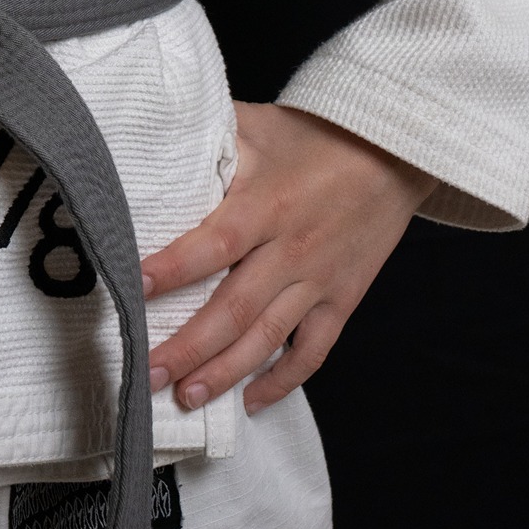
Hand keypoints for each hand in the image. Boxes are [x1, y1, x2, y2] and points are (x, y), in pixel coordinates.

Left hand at [140, 102, 433, 416]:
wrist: (395, 151)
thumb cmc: (319, 135)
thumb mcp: (259, 126)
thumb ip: (210, 138)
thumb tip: (156, 142)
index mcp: (266, 206)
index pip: (212, 245)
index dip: (172, 270)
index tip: (133, 292)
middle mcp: (291, 251)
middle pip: (233, 309)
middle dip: (186, 348)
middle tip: (146, 374)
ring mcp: (319, 281)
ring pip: (267, 339)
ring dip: (225, 374)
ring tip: (186, 398)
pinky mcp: (341, 299)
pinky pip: (312, 351)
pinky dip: (283, 381)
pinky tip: (251, 401)